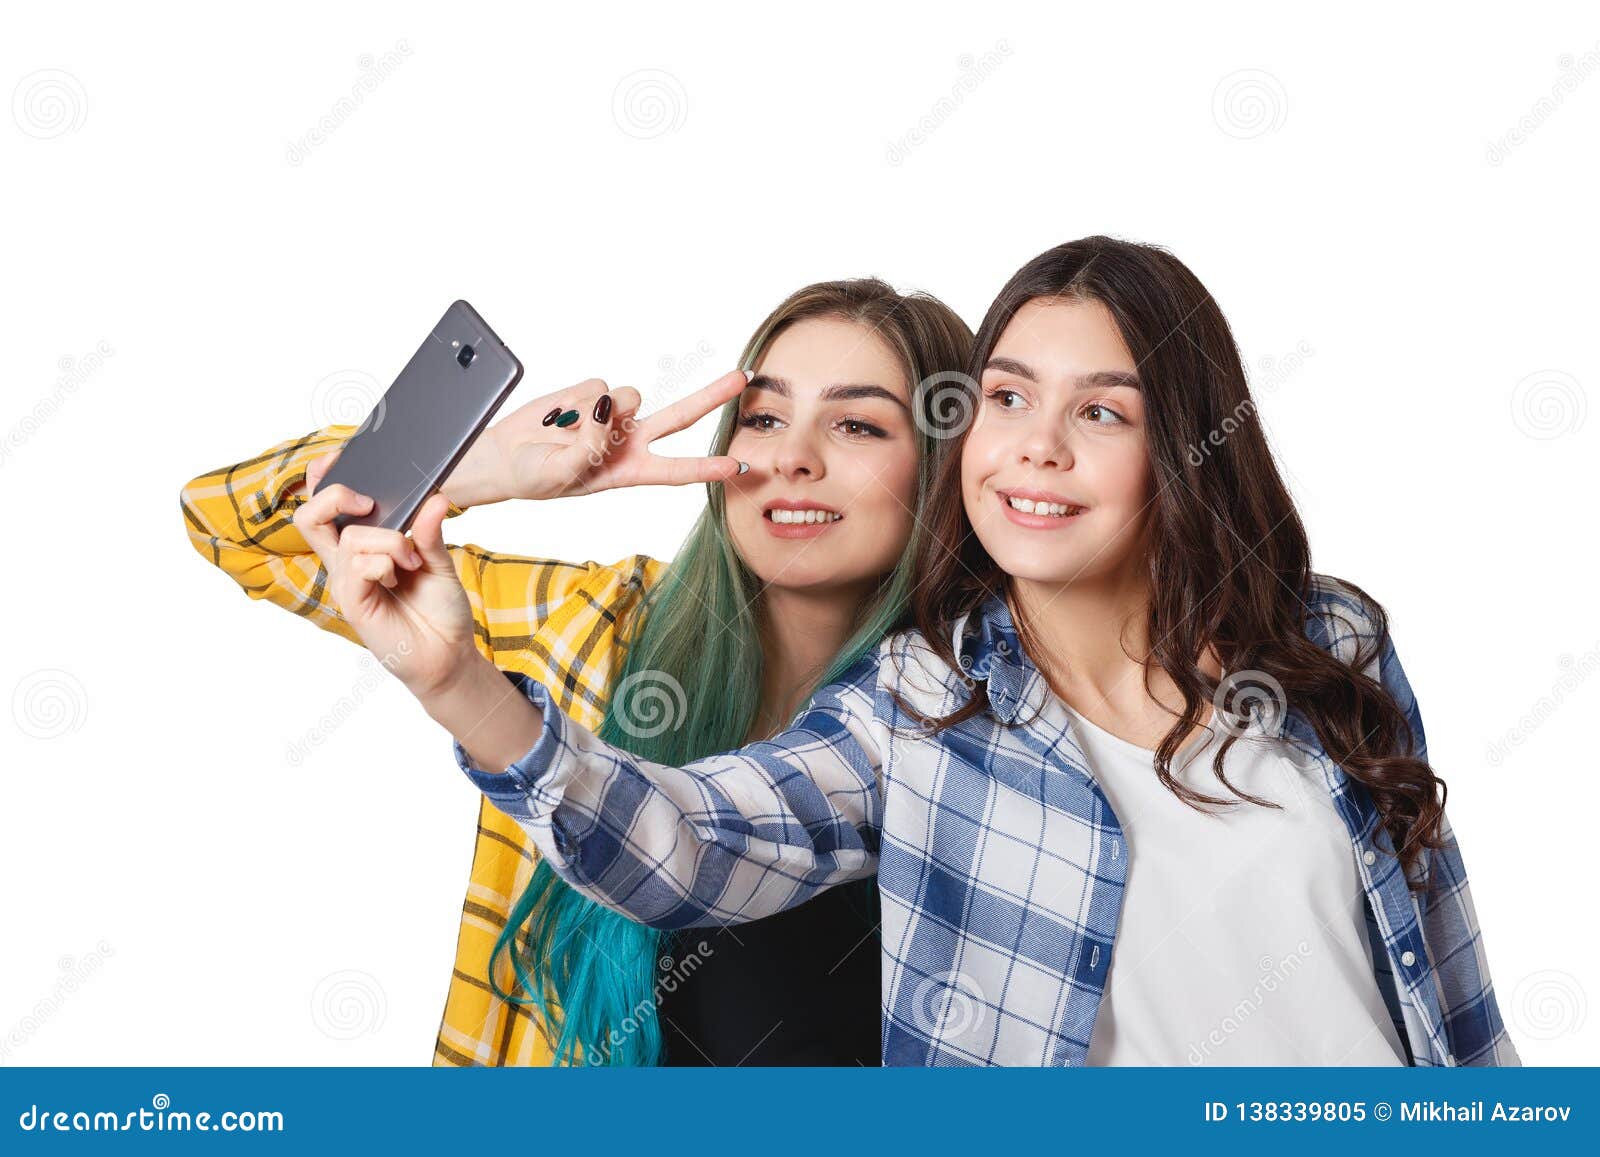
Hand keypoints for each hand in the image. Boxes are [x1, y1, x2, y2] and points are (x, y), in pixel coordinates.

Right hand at [292, 488, 478, 698]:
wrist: (449, 655)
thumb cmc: (439, 610)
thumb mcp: (438, 562)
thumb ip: (429, 531)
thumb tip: (435, 496)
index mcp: (362, 547)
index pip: (326, 508)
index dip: (322, 479)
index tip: (339, 456)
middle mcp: (348, 562)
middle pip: (309, 516)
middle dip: (334, 494)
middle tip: (370, 501)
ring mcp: (348, 582)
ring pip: (350, 537)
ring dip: (389, 539)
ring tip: (412, 560)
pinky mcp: (354, 603)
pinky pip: (358, 566)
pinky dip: (385, 562)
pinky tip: (402, 576)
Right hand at [464, 371, 749, 503]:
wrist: (504, 455)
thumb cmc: (533, 476)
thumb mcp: (561, 475)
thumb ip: (588, 448)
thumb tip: (610, 411)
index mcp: (629, 471)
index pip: (675, 470)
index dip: (705, 468)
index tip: (736, 466)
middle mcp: (630, 441)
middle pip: (680, 416)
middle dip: (712, 396)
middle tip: (743, 378)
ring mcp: (614, 415)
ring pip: (630, 396)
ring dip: (602, 408)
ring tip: (568, 430)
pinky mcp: (594, 393)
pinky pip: (597, 386)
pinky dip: (577, 399)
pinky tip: (560, 416)